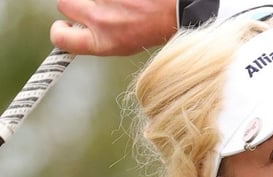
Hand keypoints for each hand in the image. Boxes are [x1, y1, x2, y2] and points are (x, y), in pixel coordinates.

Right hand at [49, 0, 177, 55]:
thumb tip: (76, 30)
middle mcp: (100, 19)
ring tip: (118, 1)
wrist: (179, 8)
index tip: (66, 26)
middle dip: (76, 3)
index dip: (60, 31)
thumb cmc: (155, 26)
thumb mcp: (125, 44)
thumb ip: (98, 37)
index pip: (60, 38)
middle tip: (98, 6)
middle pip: (64, 4)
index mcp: (103, 41)